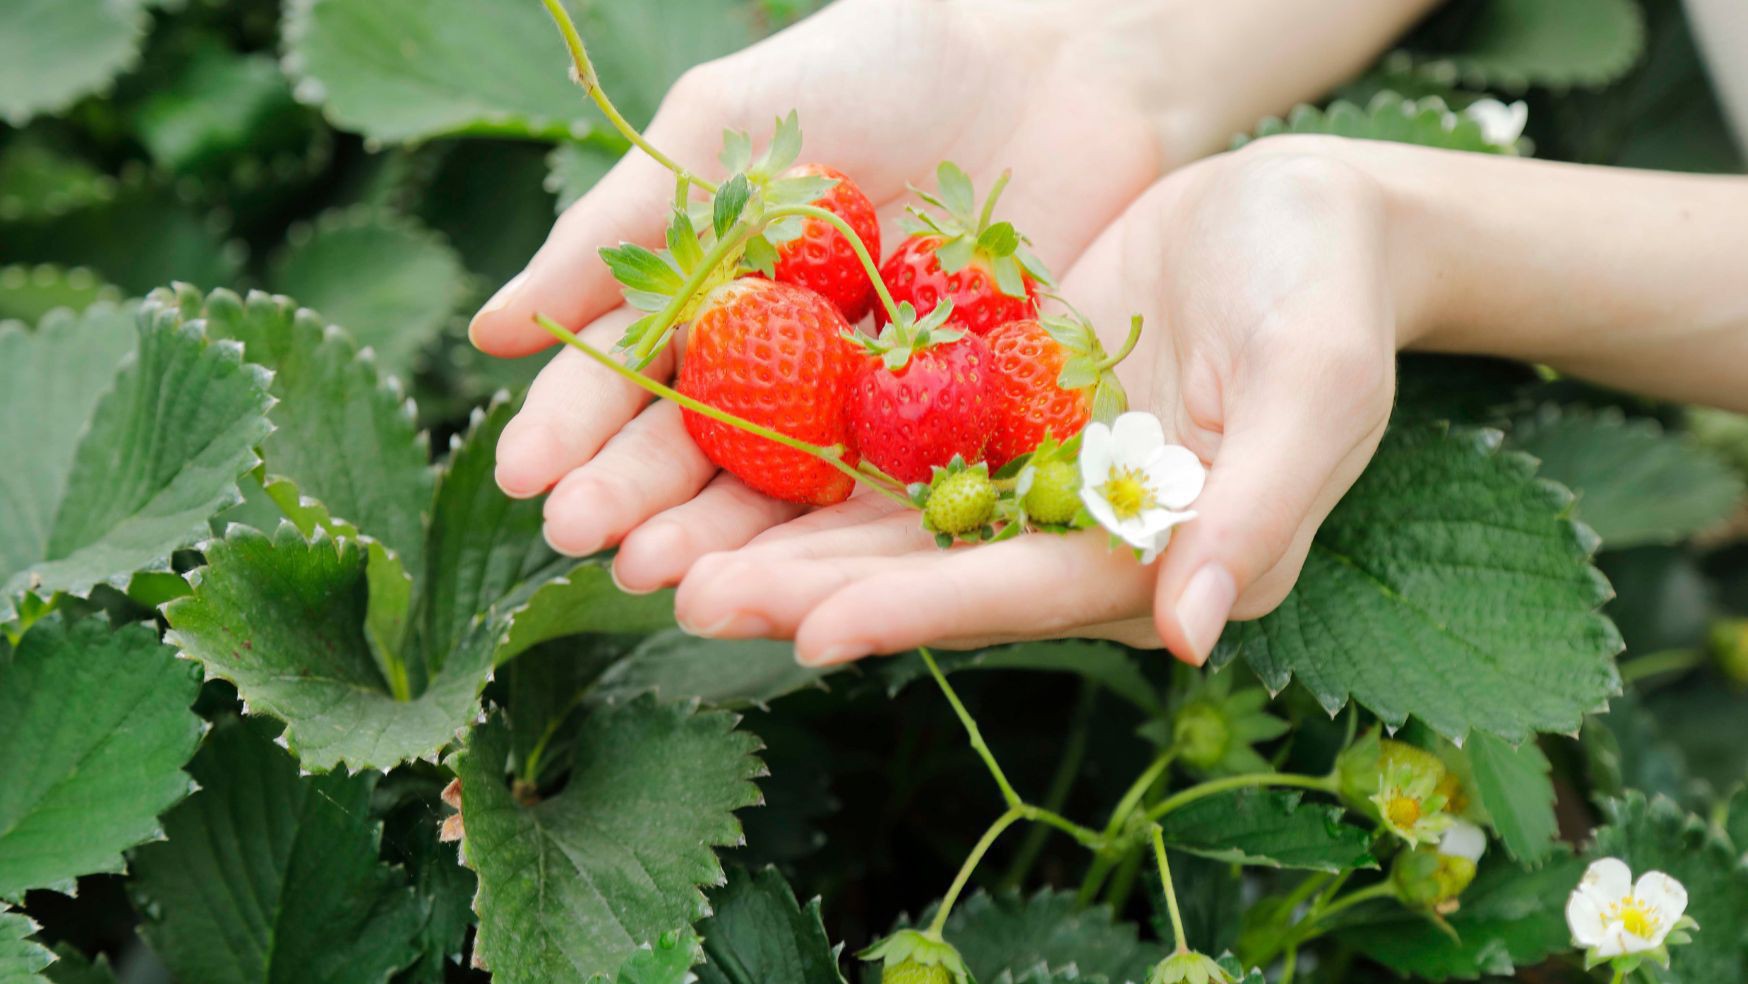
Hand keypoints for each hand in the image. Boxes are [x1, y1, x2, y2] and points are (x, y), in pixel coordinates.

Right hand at [471, 0, 1180, 586]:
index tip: (525, 476)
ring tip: (674, 583)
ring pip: (792, 493)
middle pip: (702, 451)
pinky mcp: (971, 429)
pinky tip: (802, 582)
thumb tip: (490, 332)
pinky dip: (853, 545)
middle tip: (582, 542)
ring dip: (729, 544)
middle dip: (638, 499)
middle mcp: (789, 366)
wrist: (1062, 57)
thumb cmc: (883, 61)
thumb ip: (620, 229)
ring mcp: (876, 405)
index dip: (575, 426)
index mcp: (722, 297)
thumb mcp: (727, 126)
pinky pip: (906, 497)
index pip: (631, 376)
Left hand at [670, 138, 1405, 664]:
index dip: (919, 610)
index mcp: (1162, 553)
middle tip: (688, 596)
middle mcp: (1080, 531)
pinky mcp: (998, 404)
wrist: (1307, 213)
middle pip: (931, 569)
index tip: (813, 632)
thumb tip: (1194, 633)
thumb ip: (1259, 508)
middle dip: (810, 588)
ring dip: (784, 536)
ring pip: (891, 514)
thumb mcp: (1316, 387)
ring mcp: (1031, 468)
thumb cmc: (1329, 296)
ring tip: (668, 551)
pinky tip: (720, 459)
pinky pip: (894, 436)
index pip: (1024, 590)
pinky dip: (812, 453)